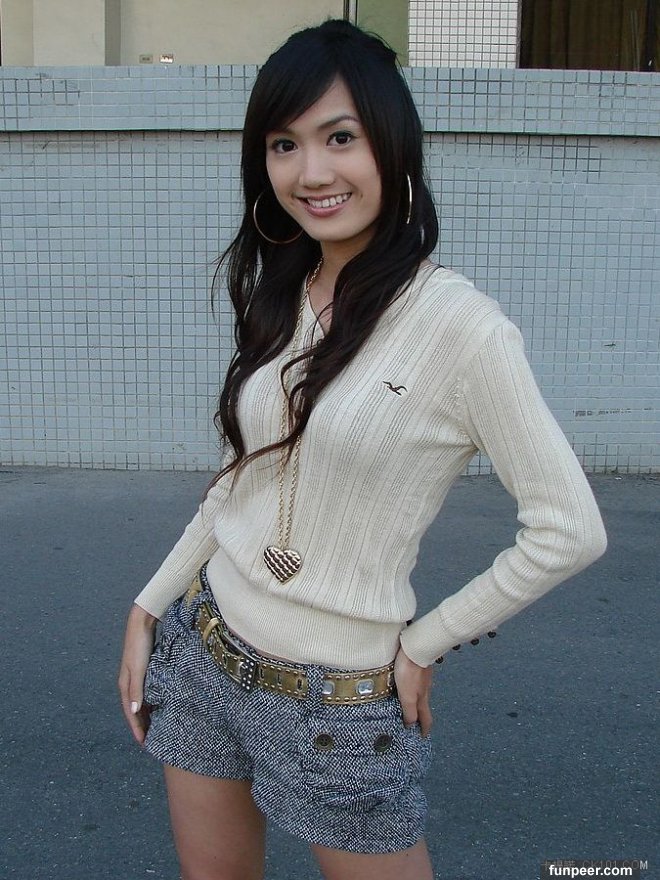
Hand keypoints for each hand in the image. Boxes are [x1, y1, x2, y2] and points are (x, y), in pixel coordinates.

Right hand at [117, 603, 157, 744]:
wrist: (141, 623)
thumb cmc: (139, 646)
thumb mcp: (138, 668)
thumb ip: (137, 689)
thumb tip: (136, 712)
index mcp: (125, 685)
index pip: (131, 713)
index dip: (137, 728)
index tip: (144, 743)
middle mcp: (129, 683)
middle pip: (135, 710)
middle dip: (141, 725)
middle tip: (150, 741)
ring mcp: (136, 676)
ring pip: (141, 702)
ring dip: (146, 715)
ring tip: (155, 728)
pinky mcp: (144, 670)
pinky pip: (146, 692)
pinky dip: (151, 702)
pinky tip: (159, 705)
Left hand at [394, 644, 433, 736]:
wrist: (415, 648)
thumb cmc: (409, 672)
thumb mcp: (408, 696)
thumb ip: (410, 711)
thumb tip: (411, 725)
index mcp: (422, 699)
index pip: (426, 718)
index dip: (425, 729)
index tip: (423, 737)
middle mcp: (425, 690)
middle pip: (424, 706)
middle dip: (421, 717)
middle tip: (416, 724)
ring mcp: (424, 678)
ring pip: (421, 694)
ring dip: (417, 702)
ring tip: (410, 706)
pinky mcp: (419, 668)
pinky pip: (417, 683)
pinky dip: (414, 689)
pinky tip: (408, 685)